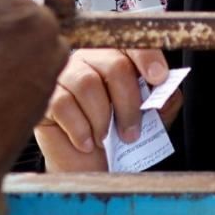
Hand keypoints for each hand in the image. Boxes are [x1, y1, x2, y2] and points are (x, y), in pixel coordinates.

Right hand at [35, 48, 181, 172]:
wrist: (87, 170)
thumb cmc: (118, 139)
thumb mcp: (150, 121)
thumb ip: (163, 102)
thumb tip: (168, 90)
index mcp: (116, 57)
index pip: (132, 44)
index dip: (147, 57)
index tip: (159, 78)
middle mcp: (89, 59)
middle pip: (114, 65)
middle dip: (128, 103)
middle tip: (132, 133)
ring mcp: (64, 75)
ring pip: (87, 84)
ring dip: (102, 118)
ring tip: (105, 138)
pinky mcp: (45, 96)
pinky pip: (63, 103)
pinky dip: (80, 129)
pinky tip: (87, 143)